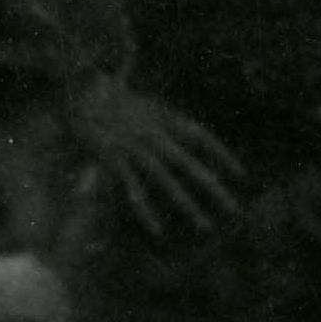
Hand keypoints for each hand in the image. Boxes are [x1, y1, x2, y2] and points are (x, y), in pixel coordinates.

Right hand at [71, 83, 245, 238]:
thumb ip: (162, 121)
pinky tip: (159, 230)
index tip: (240, 173)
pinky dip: (146, 212)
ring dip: (188, 205)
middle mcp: (156, 134)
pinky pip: (134, 191)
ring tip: (205, 225)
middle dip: (214, 189)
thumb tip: (185, 130)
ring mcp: (136, 148)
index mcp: (165, 118)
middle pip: (191, 164)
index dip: (221, 154)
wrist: (80, 91)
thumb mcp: (143, 106)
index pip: (202, 137)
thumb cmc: (110, 98)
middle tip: (234, 210)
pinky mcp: (114, 160)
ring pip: (168, 182)